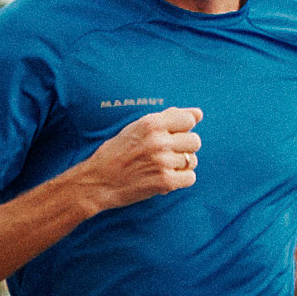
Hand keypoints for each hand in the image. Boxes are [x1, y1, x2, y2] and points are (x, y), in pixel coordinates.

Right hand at [84, 105, 201, 208]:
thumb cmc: (117, 153)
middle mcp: (159, 140)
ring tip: (162, 167)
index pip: (189, 119)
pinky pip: (190, 178)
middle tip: (166, 154)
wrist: (98, 181)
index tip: (171, 136)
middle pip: (195, 141)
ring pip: (193, 160)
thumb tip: (199, 113)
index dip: (182, 128)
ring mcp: (163, 162)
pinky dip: (181, 180)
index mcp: (151, 123)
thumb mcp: (137, 128)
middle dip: (184, 148)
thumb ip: (168, 118)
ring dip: (181, 165)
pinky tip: (166, 178)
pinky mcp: (165, 182)